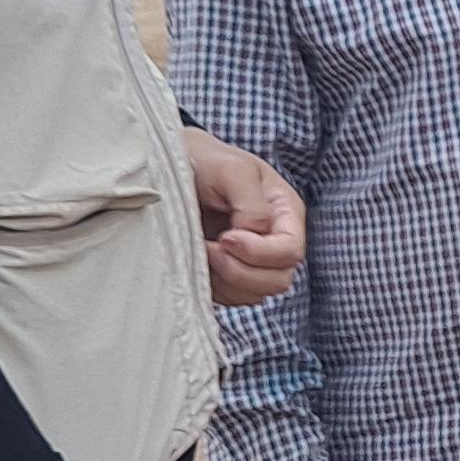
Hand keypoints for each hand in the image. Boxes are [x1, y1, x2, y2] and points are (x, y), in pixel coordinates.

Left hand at [186, 129, 304, 307]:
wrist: (170, 168)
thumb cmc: (205, 161)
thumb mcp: (232, 169)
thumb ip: (252, 204)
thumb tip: (252, 237)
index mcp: (285, 213)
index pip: (290, 251)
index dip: (259, 252)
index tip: (225, 236)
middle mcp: (275, 241)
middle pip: (278, 280)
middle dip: (240, 271)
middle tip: (209, 247)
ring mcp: (253, 262)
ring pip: (255, 294)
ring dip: (224, 280)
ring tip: (200, 249)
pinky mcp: (228, 276)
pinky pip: (231, 298)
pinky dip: (213, 287)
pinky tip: (198, 260)